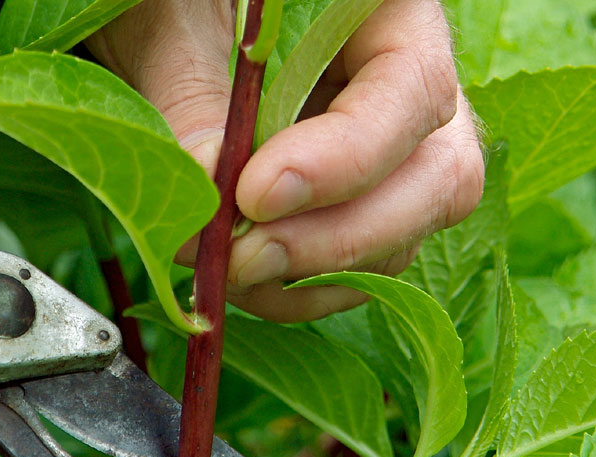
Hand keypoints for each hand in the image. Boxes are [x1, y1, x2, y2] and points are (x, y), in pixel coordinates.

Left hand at [88, 0, 483, 321]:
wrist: (158, 26)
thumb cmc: (168, 3)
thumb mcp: (171, 27)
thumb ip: (191, 97)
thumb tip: (212, 189)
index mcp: (384, 13)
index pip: (412, 88)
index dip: (346, 157)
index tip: (256, 194)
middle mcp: (403, 88)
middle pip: (436, 179)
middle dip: (339, 237)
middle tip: (243, 258)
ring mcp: (387, 153)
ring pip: (403, 234)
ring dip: (316, 272)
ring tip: (229, 268)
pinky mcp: (352, 203)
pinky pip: (363, 265)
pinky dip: (307, 289)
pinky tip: (248, 281)